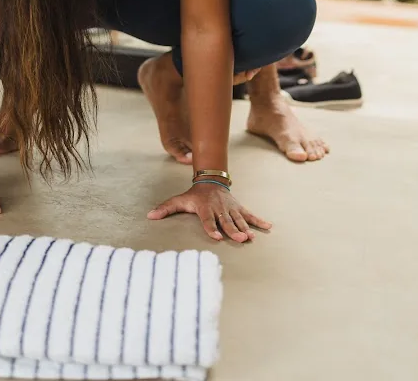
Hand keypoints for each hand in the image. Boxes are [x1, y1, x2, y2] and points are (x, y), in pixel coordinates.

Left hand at [147, 183, 271, 242]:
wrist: (210, 180)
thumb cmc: (194, 195)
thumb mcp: (179, 200)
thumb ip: (165, 208)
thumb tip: (149, 216)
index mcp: (205, 208)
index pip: (208, 220)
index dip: (211, 228)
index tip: (216, 237)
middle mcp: (219, 208)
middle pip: (226, 221)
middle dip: (233, 230)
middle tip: (240, 239)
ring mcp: (230, 208)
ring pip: (239, 219)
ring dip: (246, 228)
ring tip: (251, 238)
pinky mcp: (238, 208)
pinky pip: (250, 214)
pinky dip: (259, 220)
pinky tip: (268, 226)